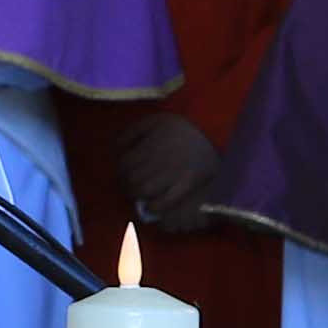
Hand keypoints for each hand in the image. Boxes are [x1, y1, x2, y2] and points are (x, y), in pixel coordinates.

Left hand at [115, 113, 220, 228]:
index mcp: (149, 144)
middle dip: (127, 185)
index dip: (121, 171)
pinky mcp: (186, 184)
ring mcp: (172, 173)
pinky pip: (165, 201)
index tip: (124, 173)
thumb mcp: (155, 121)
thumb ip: (132, 131)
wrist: (212, 131)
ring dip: (138, 196)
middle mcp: (158, 159)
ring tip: (140, 195)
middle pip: (132, 179)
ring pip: (144, 191)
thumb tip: (115, 146)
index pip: (124, 164)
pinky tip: (152, 206)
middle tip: (131, 186)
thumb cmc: (181, 127)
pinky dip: (154, 207)